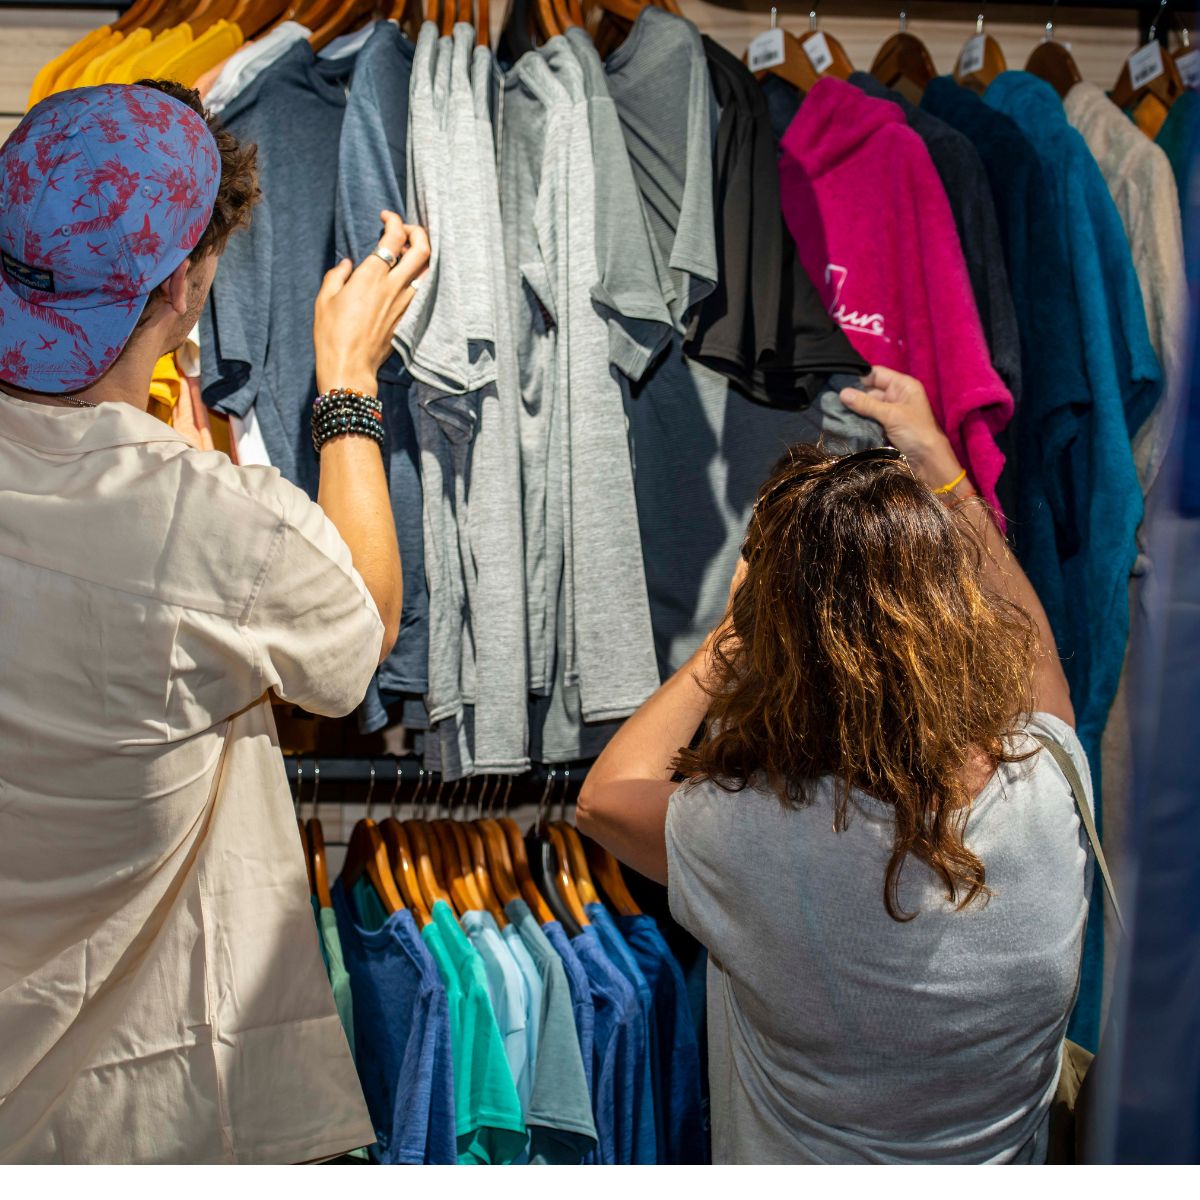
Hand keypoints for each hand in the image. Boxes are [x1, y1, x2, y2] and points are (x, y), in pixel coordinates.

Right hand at [314, 211, 429, 395]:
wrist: (350, 367)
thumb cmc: (332, 334)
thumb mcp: (324, 299)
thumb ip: (337, 275)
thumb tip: (348, 265)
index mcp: (371, 276)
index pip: (395, 237)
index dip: (394, 220)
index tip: (386, 216)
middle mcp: (394, 287)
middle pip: (423, 249)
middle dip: (418, 231)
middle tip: (405, 229)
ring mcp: (405, 304)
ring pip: (427, 270)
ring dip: (423, 255)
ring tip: (409, 251)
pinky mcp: (408, 318)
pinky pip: (422, 290)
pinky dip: (420, 277)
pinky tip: (409, 276)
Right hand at [838, 365, 961, 487]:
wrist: (927, 461)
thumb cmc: (915, 432)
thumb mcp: (891, 415)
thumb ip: (866, 404)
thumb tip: (842, 393)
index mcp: (903, 386)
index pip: (877, 374)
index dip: (859, 376)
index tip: (838, 381)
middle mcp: (896, 396)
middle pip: (870, 390)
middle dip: (853, 395)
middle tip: (831, 398)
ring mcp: (890, 411)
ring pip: (867, 405)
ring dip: (853, 409)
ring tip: (833, 409)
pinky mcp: (884, 426)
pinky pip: (868, 418)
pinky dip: (857, 420)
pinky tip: (842, 419)